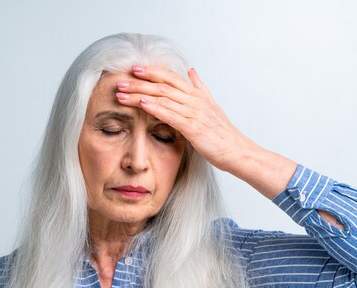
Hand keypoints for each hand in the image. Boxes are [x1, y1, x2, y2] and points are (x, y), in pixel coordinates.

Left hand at [116, 64, 297, 199]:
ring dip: (139, 94)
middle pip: (162, 85)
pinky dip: (154, 107)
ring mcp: (194, 112)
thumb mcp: (211, 106)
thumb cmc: (222, 133)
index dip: (151, 71)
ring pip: (162, 97)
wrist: (236, 151)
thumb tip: (191, 71)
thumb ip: (200, 87)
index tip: (135, 69)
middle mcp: (195, 100)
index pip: (170, 77)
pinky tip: (140, 104)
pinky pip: (169, 114)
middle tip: (120, 80)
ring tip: (121, 93)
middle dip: (139, 82)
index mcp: (197, 94)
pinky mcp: (192, 127)